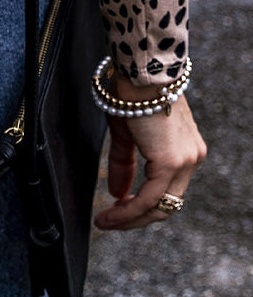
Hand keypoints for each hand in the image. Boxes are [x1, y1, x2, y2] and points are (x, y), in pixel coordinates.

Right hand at [93, 78, 206, 231]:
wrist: (140, 73)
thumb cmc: (132, 94)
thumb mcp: (126, 134)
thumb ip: (123, 164)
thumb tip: (116, 192)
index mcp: (185, 152)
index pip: (167, 192)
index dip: (142, 207)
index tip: (117, 212)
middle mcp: (192, 159)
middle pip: (167, 205)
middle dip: (135, 219)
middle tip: (109, 223)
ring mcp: (185, 162)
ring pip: (160, 206)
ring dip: (130, 219)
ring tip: (106, 222)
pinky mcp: (172, 162)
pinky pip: (150, 197)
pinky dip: (130, 210)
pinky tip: (111, 212)